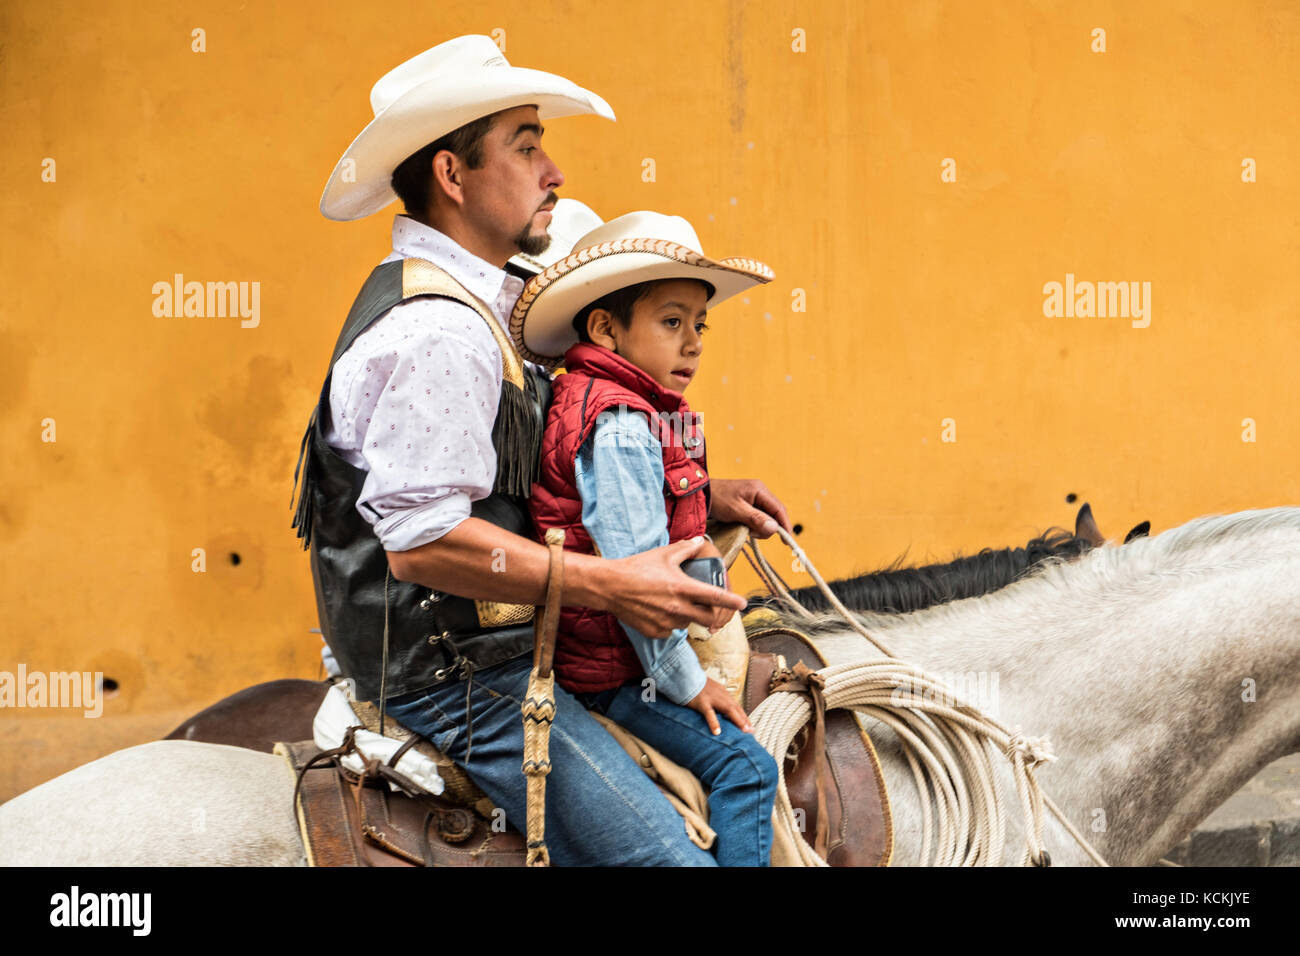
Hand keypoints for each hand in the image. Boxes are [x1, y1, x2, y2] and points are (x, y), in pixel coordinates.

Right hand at [597, 537, 745, 638]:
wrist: (610, 586)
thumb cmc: (637, 567)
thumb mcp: (663, 554)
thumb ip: (685, 549)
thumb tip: (699, 542)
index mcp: (683, 588)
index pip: (715, 597)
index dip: (732, 601)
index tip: (743, 604)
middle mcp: (677, 608)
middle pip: (707, 618)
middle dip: (711, 613)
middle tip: (706, 606)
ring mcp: (666, 622)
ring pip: (688, 623)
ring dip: (688, 616)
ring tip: (674, 603)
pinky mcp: (655, 632)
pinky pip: (671, 630)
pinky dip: (671, 623)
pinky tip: (660, 611)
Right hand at [685, 677, 752, 734]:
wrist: (684, 674)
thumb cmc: (694, 685)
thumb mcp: (708, 690)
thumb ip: (715, 698)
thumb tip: (720, 710)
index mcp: (722, 692)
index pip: (736, 706)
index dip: (743, 716)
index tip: (749, 726)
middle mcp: (720, 695)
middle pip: (735, 708)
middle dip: (744, 720)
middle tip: (751, 731)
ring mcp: (711, 698)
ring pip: (728, 709)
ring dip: (738, 720)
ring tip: (743, 731)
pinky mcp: (701, 702)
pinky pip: (709, 713)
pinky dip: (714, 722)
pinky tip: (717, 732)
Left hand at [709, 478, 791, 538]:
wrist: (701, 494)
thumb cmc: (717, 499)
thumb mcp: (736, 510)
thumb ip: (756, 519)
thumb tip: (774, 528)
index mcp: (759, 490)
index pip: (779, 509)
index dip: (785, 525)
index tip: (787, 541)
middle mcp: (760, 492)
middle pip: (774, 514)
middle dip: (767, 527)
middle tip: (752, 534)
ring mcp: (754, 498)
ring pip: (766, 517)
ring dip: (758, 527)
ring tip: (744, 528)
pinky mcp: (749, 504)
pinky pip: (758, 517)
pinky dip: (754, 525)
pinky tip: (744, 526)